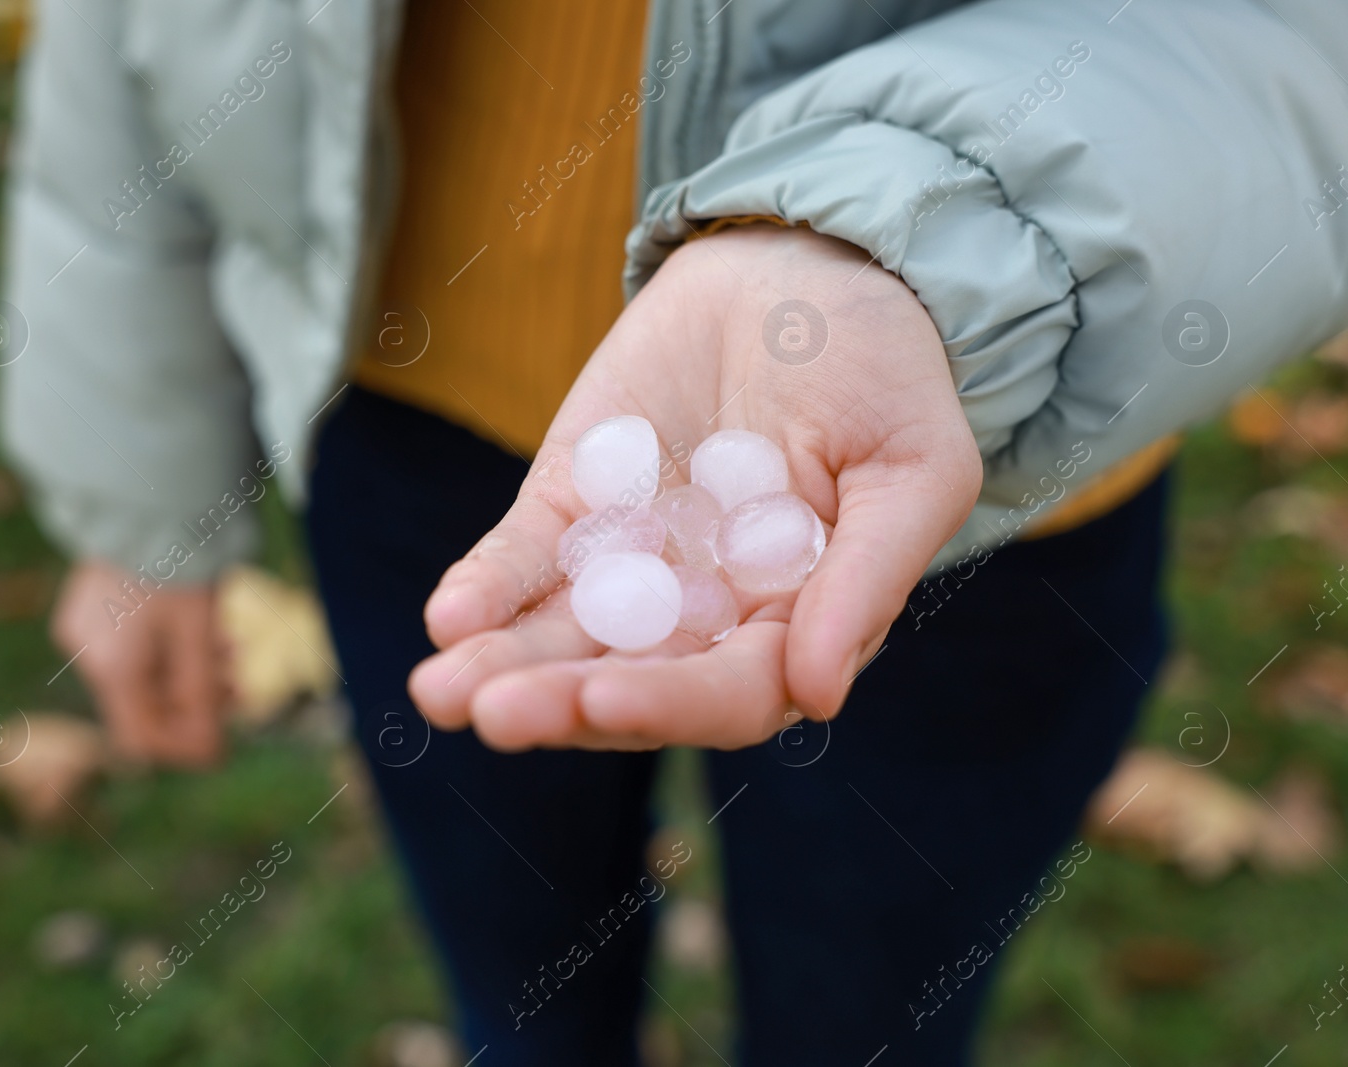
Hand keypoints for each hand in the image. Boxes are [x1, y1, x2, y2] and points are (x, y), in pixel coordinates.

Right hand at [51, 560, 229, 766]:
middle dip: (198, 697)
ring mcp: (84, 624)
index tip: (224, 734)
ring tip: (232, 644)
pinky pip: (133, 639)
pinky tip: (204, 621)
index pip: (140, 738)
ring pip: (144, 667)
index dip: (184, 746)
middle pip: (145, 701)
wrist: (144, 493)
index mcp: (111, 668)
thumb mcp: (198, 635)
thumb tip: (208, 756)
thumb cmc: (175, 563)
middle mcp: (87, 652)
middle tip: (240, 680)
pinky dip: (170, 641)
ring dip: (191, 666)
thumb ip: (201, 698)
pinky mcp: (91, 600)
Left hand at [409, 224, 981, 750]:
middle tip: (490, 714)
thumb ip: (868, 578)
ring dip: (501, 667)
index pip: (729, 692)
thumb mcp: (911, 466)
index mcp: (794, 623)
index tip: (603, 698)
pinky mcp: (574, 503)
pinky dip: (487, 588)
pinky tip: (448, 617)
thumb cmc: (885, 370)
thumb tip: (817, 695)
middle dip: (559, 702)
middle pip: (626, 680)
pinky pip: (523, 558)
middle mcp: (705, 614)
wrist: (809, 262)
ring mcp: (633, 562)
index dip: (669, 704)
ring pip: (561, 635)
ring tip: (436, 692)